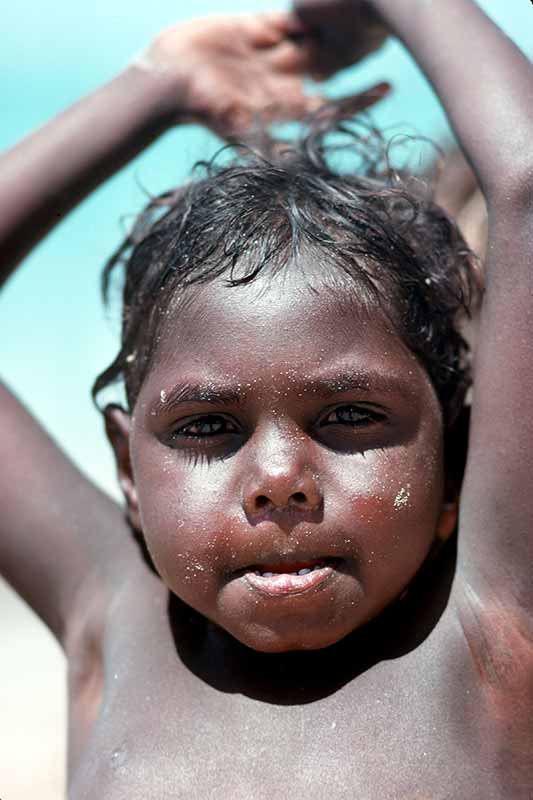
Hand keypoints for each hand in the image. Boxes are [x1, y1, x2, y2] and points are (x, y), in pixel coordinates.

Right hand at [142, 12, 385, 137]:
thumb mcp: (239, 130)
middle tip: (388, 37)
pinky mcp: (252, 28)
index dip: (359, 99)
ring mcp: (269, 53)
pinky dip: (307, 10)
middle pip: (331, 66)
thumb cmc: (202, 111)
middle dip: (358, 54)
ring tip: (369, 11)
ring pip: (314, 38)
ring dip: (338, 27)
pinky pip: (287, 17)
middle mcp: (282, 80)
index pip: (331, 104)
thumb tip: (299, 159)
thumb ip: (270, 141)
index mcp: (285, 106)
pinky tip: (328, 0)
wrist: (166, 83)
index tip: (386, 89)